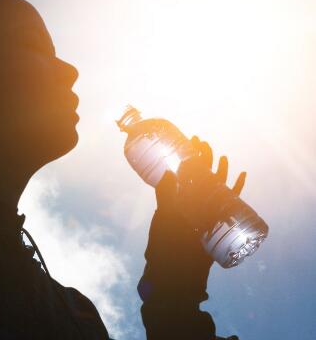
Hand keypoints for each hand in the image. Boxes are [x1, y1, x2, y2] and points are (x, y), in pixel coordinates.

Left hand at [140, 136, 247, 300]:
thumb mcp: (165, 215)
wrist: (178, 267)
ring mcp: (206, 208)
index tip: (191, 140)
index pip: (187, 170)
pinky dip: (237, 189)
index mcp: (179, 197)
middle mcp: (193, 200)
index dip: (190, 155)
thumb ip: (165, 195)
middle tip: (205, 143)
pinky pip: (230, 201)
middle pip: (203, 174)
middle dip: (205, 158)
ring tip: (223, 157)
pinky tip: (242, 175)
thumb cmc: (166, 242)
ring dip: (221, 170)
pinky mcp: (218, 219)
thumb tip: (168, 172)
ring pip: (217, 185)